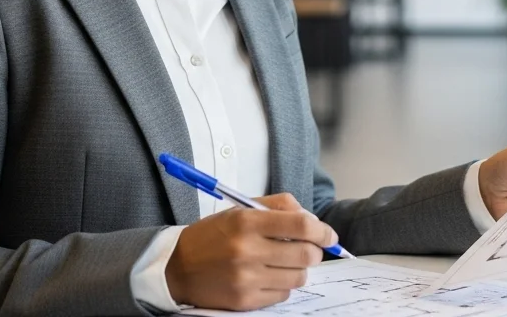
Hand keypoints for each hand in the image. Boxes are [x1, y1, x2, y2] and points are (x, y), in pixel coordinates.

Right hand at [166, 193, 338, 310]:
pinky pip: (283, 294)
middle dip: (314, 251)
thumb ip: (278, 206)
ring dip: (298, 270)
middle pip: (306, 255)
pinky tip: (266, 277)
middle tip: (307, 249)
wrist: (177, 268)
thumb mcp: (240, 209)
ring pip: (298, 277)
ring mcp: (246, 278)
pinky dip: (282, 285)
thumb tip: (313, 220)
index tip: (329, 235)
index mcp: (247, 221)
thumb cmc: (212, 236)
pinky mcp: (245, 301)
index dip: (323, 231)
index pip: (301, 226)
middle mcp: (247, 250)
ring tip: (281, 263)